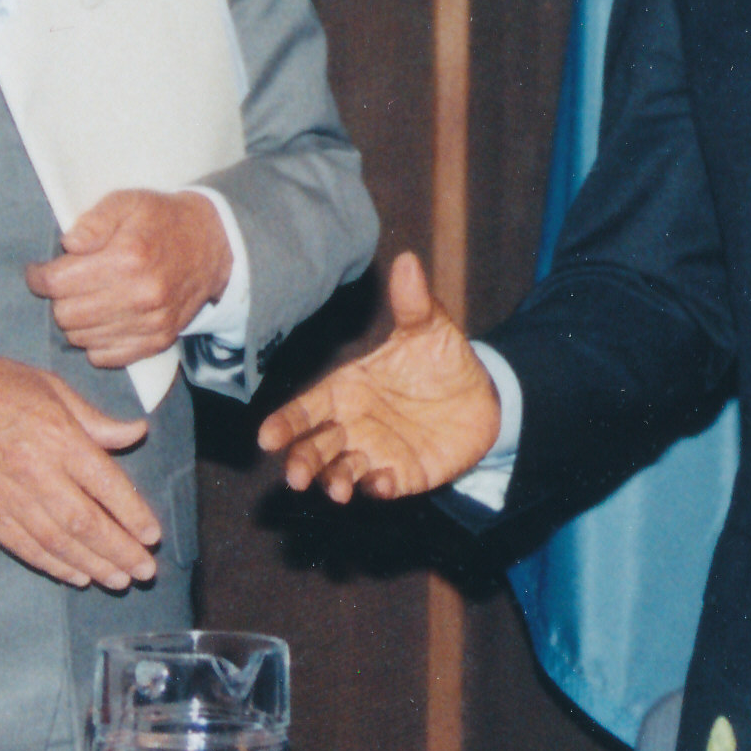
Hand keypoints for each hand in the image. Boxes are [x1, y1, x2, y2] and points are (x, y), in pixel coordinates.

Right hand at [0, 351, 160, 590]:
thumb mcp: (52, 387)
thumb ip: (96, 419)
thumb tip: (137, 432)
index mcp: (57, 435)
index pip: (105, 484)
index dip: (133, 514)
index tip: (152, 535)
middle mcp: (35, 470)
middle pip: (85, 523)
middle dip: (119, 551)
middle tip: (145, 571)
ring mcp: (8, 495)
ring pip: (57, 542)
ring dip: (92, 565)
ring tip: (118, 580)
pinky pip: (25, 547)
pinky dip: (53, 565)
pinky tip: (76, 576)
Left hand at [26, 189, 230, 368]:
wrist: (211, 245)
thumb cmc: (161, 220)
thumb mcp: (128, 202)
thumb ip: (94, 220)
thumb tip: (68, 244)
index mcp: (128, 257)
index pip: (58, 283)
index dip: (39, 277)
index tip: (39, 272)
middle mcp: (140, 295)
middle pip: (65, 315)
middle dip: (57, 298)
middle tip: (66, 283)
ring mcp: (150, 323)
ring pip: (81, 338)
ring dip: (75, 320)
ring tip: (85, 298)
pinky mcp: (157, 341)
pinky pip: (105, 356)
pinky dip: (95, 340)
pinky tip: (102, 317)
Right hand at [255, 252, 498, 501]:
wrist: (484, 396)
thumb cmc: (442, 359)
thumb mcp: (430, 328)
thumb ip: (413, 304)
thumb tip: (407, 261)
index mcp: (347, 389)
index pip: (306, 408)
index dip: (286, 423)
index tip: (266, 437)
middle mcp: (353, 425)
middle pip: (315, 446)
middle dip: (302, 461)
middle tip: (295, 476)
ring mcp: (375, 452)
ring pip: (342, 472)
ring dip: (334, 481)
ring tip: (339, 490)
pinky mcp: (402, 475)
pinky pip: (384, 486)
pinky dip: (379, 487)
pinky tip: (383, 483)